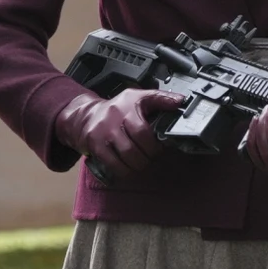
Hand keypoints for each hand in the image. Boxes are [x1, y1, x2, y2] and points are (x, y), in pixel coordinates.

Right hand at [53, 88, 184, 176]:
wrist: (86, 115)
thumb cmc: (118, 108)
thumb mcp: (139, 97)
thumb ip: (160, 98)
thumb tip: (180, 101)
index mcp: (128, 105)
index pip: (142, 131)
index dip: (154, 145)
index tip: (159, 149)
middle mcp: (113, 118)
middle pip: (133, 147)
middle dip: (147, 157)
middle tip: (151, 158)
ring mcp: (102, 133)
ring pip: (124, 157)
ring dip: (137, 165)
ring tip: (141, 163)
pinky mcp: (95, 145)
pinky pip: (112, 164)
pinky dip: (123, 171)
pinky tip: (128, 168)